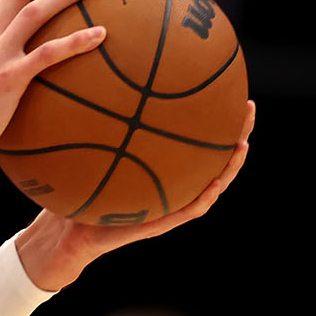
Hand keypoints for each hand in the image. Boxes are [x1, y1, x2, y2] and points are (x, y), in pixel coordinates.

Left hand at [15, 101, 255, 289]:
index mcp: (161, 167)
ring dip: (230, 166)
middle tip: (248, 108)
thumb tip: (88, 83)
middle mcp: (171, 184)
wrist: (67, 232)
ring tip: (243, 144)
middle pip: (213, 156)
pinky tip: (216, 183)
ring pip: (213, 184)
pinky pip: (189, 211)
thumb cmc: (77, 187)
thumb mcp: (88, 151)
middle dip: (235, 133)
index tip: (227, 89)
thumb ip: (95, 125)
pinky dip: (205, 198)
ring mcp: (169, 205)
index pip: (193, 139)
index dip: (213, 118)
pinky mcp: (160, 225)